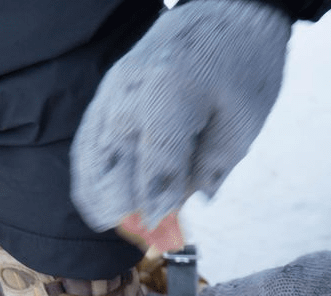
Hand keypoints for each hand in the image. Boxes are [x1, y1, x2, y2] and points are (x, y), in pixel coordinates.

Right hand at [70, 0, 290, 235]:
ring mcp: (109, 94)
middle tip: (160, 238)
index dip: (158, 211)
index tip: (166, 238)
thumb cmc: (244, 62)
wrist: (226, 9)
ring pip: (90, 164)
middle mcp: (128, 95)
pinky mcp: (103, 96)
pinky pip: (86, 148)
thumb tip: (175, 211)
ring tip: (135, 224)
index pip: (153, 170)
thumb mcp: (243, 122)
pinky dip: (95, 180)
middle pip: (112, 173)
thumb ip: (208, 168)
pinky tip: (114, 201)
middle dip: (132, 213)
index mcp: (169, 95)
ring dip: (108, 201)